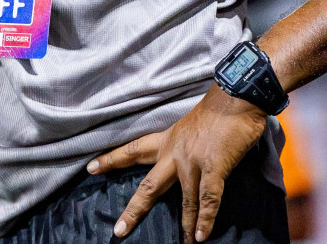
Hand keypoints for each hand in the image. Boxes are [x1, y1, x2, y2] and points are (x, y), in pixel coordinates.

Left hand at [88, 85, 268, 243]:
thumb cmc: (218, 108)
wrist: (237, 96)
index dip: (112, 159)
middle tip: (119, 230)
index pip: (133, 149)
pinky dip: (205, 219)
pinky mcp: (214, 167)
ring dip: (185, 224)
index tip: (90, 168)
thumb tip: (187, 158)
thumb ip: (184, 144)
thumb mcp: (190, 125)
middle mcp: (175, 153)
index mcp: (168, 139)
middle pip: (149, 185)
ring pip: (184, 200)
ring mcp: (193, 161)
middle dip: (134, 209)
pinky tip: (202, 235)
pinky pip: (208, 198)